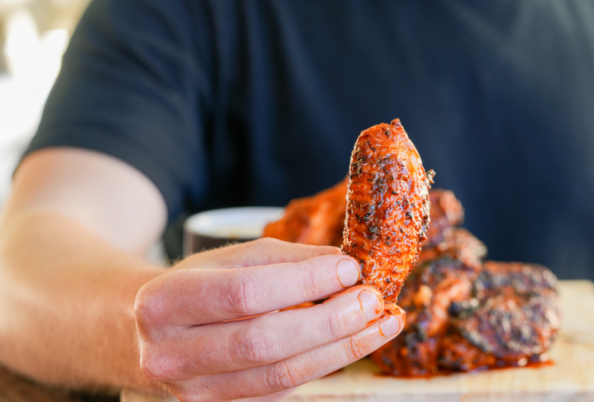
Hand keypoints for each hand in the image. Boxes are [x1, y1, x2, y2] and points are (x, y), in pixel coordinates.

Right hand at [135, 238, 403, 400]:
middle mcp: (170, 355)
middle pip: (265, 342)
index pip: (245, 293)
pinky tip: (352, 343)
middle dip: (329, 321)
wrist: (145, 338)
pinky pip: (282, 391)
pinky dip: (324, 365)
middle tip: (372, 300)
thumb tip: (345, 266)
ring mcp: (193, 393)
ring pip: (280, 375)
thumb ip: (286, 259)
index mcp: (165, 302)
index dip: (304, 282)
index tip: (349, 269)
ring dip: (340, 349)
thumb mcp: (228, 260)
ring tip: (379, 323)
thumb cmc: (196, 290)